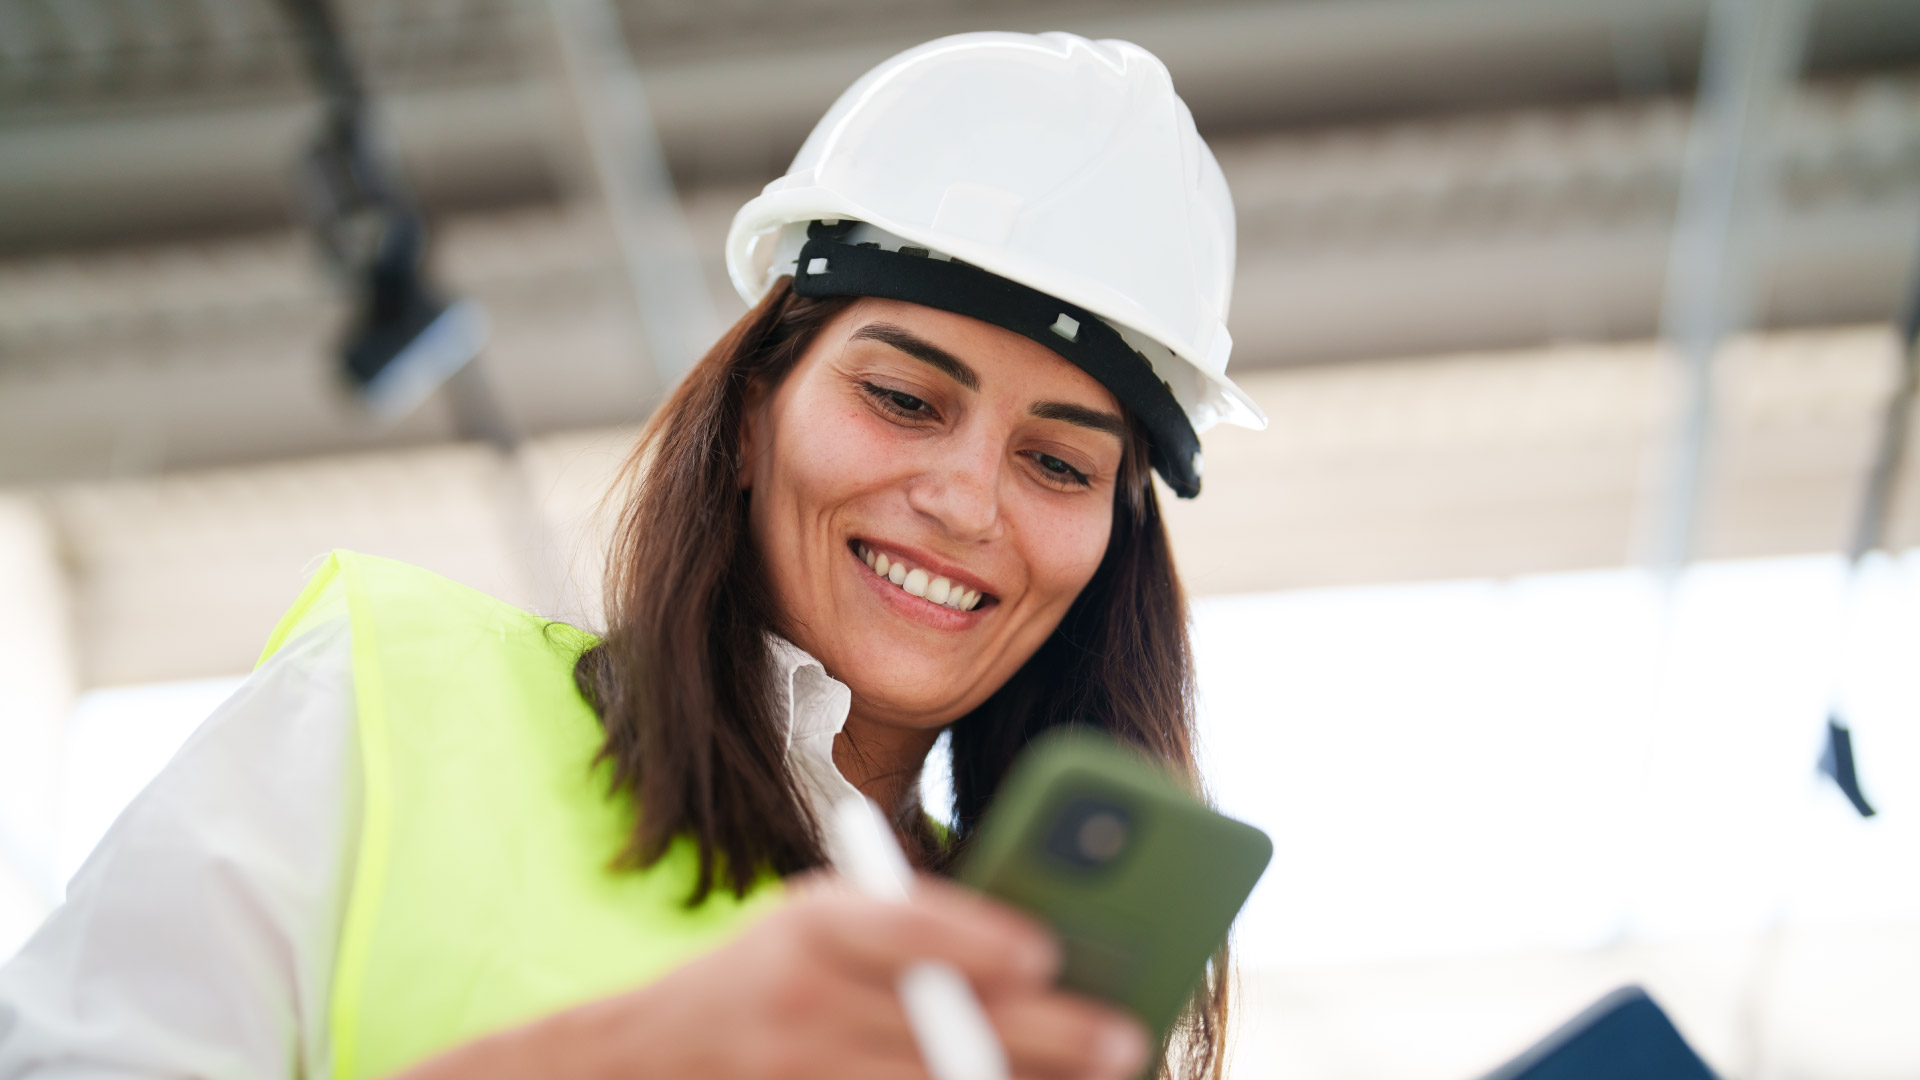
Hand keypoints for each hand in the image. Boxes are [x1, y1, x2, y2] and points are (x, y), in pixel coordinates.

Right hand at [400, 873, 1150, 1079]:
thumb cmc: (777, 970)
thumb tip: (1046, 954)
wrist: (659, 1052)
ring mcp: (806, 1070)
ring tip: (1099, 1079)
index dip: (974, 939)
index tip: (1047, 950)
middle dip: (1042, 1037)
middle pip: (940, 1023)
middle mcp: (805, 998)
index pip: (901, 926)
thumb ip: (911, 926)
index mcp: (814, 923)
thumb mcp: (824, 918)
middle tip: (1123, 1039)